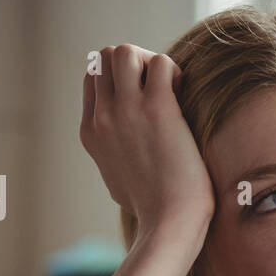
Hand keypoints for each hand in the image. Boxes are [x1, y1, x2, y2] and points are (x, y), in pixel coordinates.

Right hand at [80, 44, 215, 251]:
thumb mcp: (117, 181)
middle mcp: (102, 117)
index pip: (92, 78)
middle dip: (133, 62)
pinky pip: (161, 63)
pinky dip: (175, 72)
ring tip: (169, 88)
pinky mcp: (157, 109)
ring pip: (124, 51)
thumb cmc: (153, 210)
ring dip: (150, 61)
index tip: (145, 99)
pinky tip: (185, 96)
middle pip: (104, 58)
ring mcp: (126, 111)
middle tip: (158, 87)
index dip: (121, 78)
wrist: (168, 224)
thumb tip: (122, 150)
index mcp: (91, 132)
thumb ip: (113, 156)